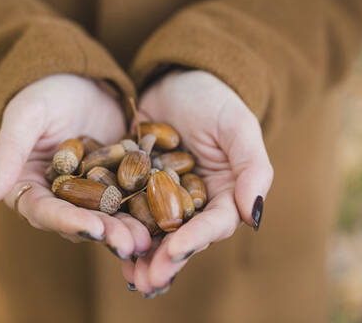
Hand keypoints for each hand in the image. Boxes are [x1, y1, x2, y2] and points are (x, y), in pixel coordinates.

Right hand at [0, 74, 150, 258]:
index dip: (67, 222)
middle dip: (105, 234)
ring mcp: (90, 192)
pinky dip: (144, 210)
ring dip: (127, 229)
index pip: (45, 211)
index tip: (92, 230)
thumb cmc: (45, 92)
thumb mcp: (26, 116)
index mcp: (30, 186)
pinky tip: (162, 218)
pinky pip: (130, 199)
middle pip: (79, 221)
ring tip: (149, 239)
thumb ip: (9, 151)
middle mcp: (59, 196)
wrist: (80, 79)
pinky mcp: (116, 182)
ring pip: (107, 216)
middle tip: (129, 244)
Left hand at [122, 70, 273, 295]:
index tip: (175, 251)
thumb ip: (252, 168)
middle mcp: (195, 202)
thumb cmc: (214, 99)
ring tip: (129, 276)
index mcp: (224, 193)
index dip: (196, 239)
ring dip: (143, 256)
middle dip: (167, 260)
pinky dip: (121, 230)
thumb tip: (253, 217)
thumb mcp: (237, 126)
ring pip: (156, 233)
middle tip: (147, 280)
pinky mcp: (138, 187)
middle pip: (183, 236)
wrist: (176, 81)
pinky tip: (108, 246)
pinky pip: (129, 211)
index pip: (214, 223)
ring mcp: (164, 197)